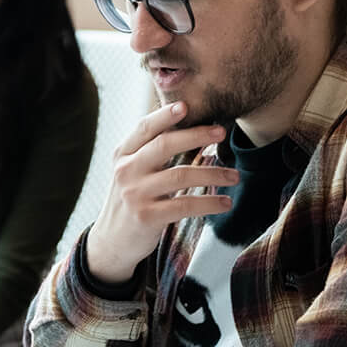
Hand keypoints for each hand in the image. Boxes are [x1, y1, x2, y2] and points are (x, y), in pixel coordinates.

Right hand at [84, 101, 238, 282]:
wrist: (111, 241)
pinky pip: (185, 205)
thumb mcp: (131, 170)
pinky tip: (225, 203)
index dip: (165, 115)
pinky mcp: (147, 217)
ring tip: (235, 176)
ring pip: (181, 175)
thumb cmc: (131, 199)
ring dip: (213, 174)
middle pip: (164, 145)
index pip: (144, 127)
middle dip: (196, 135)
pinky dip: (210, 203)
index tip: (187, 105)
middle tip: (222, 132)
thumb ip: (150, 150)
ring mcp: (135, 194)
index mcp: (123, 154)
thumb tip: (186, 123)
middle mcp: (126, 170)